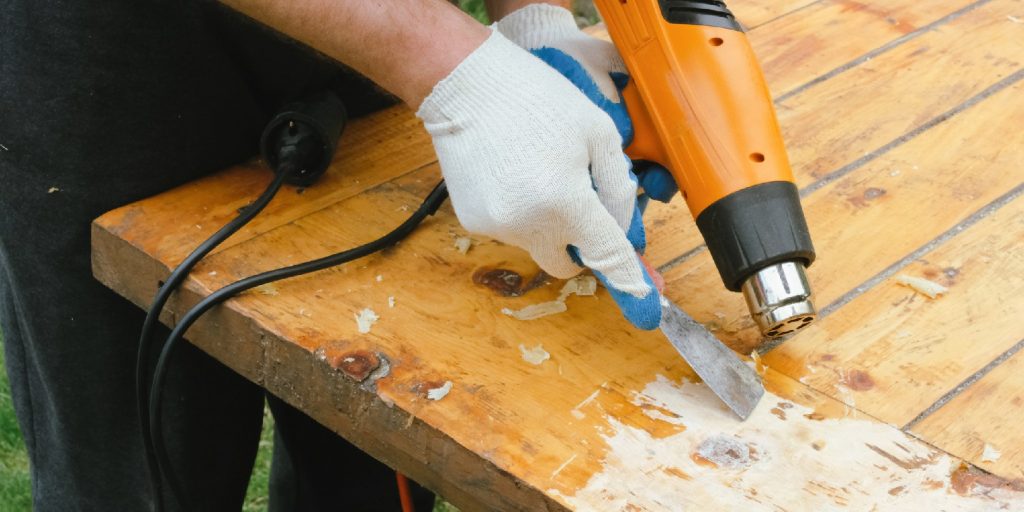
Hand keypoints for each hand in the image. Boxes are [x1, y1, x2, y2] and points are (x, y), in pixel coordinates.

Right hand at [495, 4, 679, 327]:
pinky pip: (511, 231)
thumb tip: (622, 226)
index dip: (631, 281)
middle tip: (582, 207)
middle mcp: (530, 225)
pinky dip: (520, 213)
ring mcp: (498, 227)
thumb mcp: (598, 131)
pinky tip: (513, 174)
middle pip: (568, 265)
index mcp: (567, 202)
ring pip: (539, 245)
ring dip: (548, 223)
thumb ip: (618, 185)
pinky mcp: (474, 222)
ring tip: (538, 170)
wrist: (464, 86)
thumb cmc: (536, 99)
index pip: (609, 256)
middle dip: (581, 246)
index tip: (647, 304)